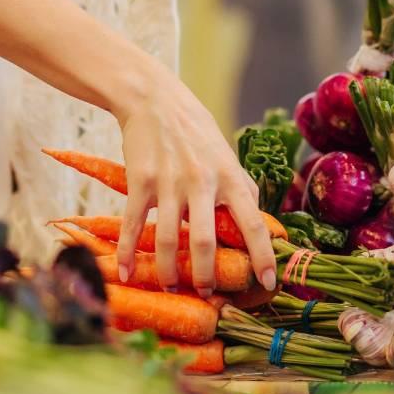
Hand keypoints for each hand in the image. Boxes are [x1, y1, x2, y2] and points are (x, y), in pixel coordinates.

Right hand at [113, 62, 276, 297]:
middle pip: (206, 241)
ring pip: (170, 239)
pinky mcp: (140, 181)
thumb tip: (262, 220)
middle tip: (208, 294)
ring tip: (171, 287)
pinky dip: (128, 252)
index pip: (253, 223)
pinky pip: (134, 224)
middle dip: (207, 275)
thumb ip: (241, 187)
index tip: (268, 282)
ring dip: (170, 270)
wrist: (153, 99)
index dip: (263, 256)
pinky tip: (126, 272)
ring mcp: (169, 182)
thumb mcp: (226, 154)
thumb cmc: (195, 129)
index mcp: (229, 177)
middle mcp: (202, 181)